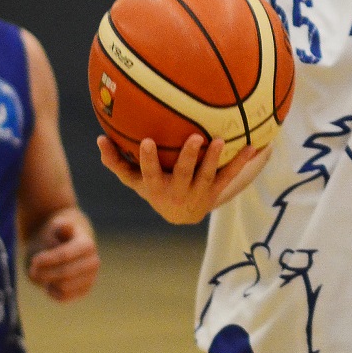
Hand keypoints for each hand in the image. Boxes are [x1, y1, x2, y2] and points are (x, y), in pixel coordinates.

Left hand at [28, 208, 99, 301]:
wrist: (64, 244)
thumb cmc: (56, 235)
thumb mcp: (55, 226)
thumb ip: (59, 226)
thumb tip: (65, 227)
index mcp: (87, 245)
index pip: (65, 256)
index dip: (47, 260)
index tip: (33, 261)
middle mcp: (93, 262)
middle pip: (65, 273)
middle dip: (45, 273)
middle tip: (32, 269)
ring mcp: (90, 278)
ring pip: (64, 287)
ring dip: (47, 282)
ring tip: (39, 274)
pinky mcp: (84, 290)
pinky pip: (64, 297)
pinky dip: (52, 291)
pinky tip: (48, 282)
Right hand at [97, 133, 268, 224]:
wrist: (181, 214)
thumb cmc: (153, 187)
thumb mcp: (134, 180)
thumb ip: (116, 162)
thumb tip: (99, 139)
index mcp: (154, 187)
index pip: (148, 173)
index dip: (148, 159)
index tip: (147, 141)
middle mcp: (176, 192)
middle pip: (182, 175)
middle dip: (188, 157)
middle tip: (194, 138)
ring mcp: (197, 194)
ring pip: (207, 176)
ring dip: (213, 159)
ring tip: (220, 140)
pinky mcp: (215, 193)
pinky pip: (228, 177)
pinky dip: (240, 162)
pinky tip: (252, 146)